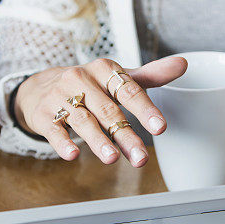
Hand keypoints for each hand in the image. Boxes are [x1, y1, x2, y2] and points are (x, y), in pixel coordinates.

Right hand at [14, 57, 186, 165]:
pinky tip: (72, 155)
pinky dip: (62, 143)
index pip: (128, 90)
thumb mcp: (117, 78)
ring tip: (112, 159)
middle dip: (126, 136)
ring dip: (98, 141)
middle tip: (141, 159)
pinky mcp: (45, 115)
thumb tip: (183, 64)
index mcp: (104, 70)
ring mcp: (61, 98)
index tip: (160, 127)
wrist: (42, 87)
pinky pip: (54, 130)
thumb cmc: (89, 85)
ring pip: (83, 121)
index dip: (145, 109)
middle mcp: (81, 80)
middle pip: (108, 111)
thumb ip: (150, 76)